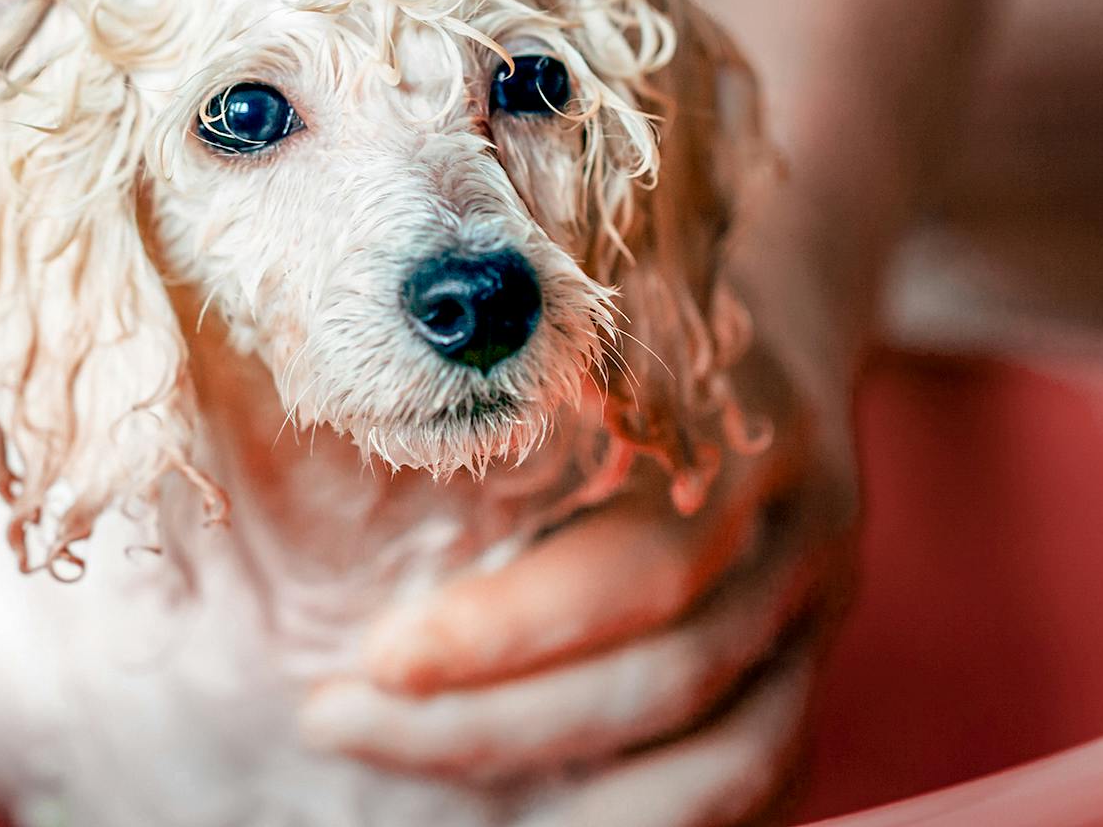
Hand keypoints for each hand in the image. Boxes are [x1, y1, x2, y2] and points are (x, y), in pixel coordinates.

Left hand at [300, 358, 858, 826]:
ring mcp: (818, 608)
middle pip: (670, 668)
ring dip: (583, 808)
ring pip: (730, 752)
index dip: (508, 632)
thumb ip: (492, 402)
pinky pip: (768, 781)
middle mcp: (793, 524)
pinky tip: (567, 826)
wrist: (780, 327)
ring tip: (442, 807)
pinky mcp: (814, 673)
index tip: (376, 660)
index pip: (637, 563)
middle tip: (343, 721)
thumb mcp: (566, 333)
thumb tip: (284, 464)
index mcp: (733, 424)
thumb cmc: (616, 340)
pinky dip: (671, 821)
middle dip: (500, 723)